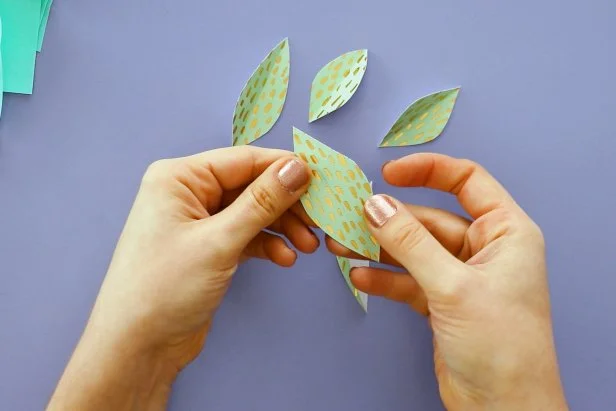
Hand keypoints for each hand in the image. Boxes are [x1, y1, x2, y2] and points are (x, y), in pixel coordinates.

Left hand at [48, 146, 314, 410]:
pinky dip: (266, 245)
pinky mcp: (208, 248)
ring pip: (251, 212)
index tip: (323, 180)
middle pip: (250, 186)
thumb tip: (298, 167)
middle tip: (320, 221)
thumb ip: (262, 202)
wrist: (137, 348)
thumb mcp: (219, 241)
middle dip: (286, 205)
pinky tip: (286, 259)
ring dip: (281, 227)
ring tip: (308, 247)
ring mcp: (198, 222)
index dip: (284, 168)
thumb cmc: (166, 287)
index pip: (243, 160)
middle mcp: (187, 193)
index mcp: (179, 177)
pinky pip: (245, 236)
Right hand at [328, 153, 567, 410]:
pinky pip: (408, 280)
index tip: (388, 173)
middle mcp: (485, 249)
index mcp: (505, 232)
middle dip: (388, 220)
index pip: (467, 181)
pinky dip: (384, 278)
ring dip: (378, 248)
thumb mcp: (453, 286)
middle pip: (429, 219)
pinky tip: (360, 276)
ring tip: (341, 245)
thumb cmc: (503, 348)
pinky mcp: (443, 303)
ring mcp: (461, 277)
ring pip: (413, 250)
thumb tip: (376, 205)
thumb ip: (410, 242)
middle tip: (349, 218)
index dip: (427, 170)